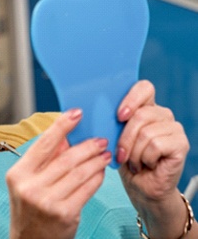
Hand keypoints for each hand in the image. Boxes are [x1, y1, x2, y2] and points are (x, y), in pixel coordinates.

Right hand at [6, 109, 111, 238]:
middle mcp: (30, 187)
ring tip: (105, 154)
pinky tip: (101, 172)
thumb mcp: (28, 182)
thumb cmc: (30, 210)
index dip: (62, 126)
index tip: (76, 113)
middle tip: (100, 139)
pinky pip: (87, 189)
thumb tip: (67, 137)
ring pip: (79, 172)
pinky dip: (97, 178)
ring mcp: (47, 202)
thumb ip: (45, 160)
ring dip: (96, 161)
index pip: (43, 144)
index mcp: (18, 174)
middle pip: (66, 158)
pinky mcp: (65, 214)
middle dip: (87, 146)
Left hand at [116, 80, 191, 237]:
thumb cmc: (125, 161)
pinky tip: (147, 164)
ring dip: (134, 152)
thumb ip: (111, 120)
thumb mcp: (113, 137)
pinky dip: (145, 158)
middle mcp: (162, 114)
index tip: (118, 116)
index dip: (131, 98)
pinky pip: (156, 144)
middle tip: (121, 154)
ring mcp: (173, 128)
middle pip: (141, 114)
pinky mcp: (181, 144)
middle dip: (125, 138)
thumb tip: (94, 109)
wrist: (140, 188)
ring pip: (147, 132)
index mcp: (145, 107)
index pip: (144, 88)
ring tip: (134, 161)